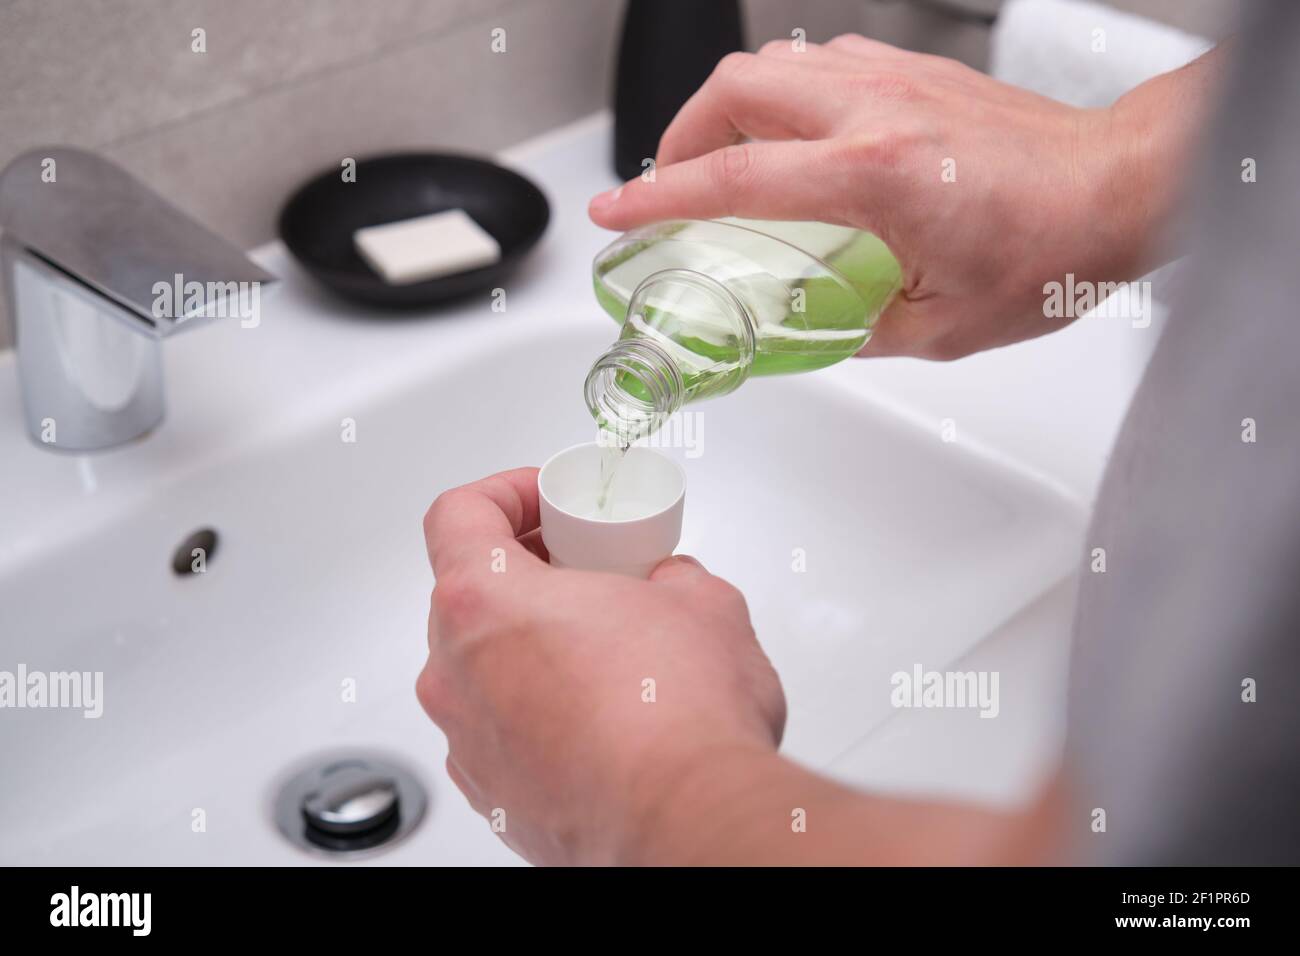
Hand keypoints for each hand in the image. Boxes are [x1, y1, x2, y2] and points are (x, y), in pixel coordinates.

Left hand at [416, 468, 785, 864]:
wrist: (688, 822)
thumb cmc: (680, 720)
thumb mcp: (701, 600)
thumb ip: (670, 575)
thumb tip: (671, 586)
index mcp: (484, 604)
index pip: (458, 515)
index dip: (505, 492)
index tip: (547, 500)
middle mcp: (455, 674)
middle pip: (467, 593)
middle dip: (527, 572)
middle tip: (587, 571)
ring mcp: (467, 741)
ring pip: (482, 668)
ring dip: (531, 645)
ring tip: (605, 649)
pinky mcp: (492, 796)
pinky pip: (501, 730)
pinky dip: (537, 710)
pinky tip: (602, 716)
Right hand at [589, 35, 1215, 359]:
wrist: (1120, 188)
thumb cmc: (1053, 249)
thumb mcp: (942, 326)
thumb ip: (861, 327)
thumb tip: (822, 328)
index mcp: (875, 177)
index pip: (733, 180)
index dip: (657, 199)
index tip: (617, 212)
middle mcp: (875, 111)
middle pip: (735, 88)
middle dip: (680, 133)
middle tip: (670, 181)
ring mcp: (894, 80)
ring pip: (773, 63)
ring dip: (729, 109)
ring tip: (724, 160)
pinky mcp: (915, 73)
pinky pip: (820, 62)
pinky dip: (783, 95)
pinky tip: (794, 136)